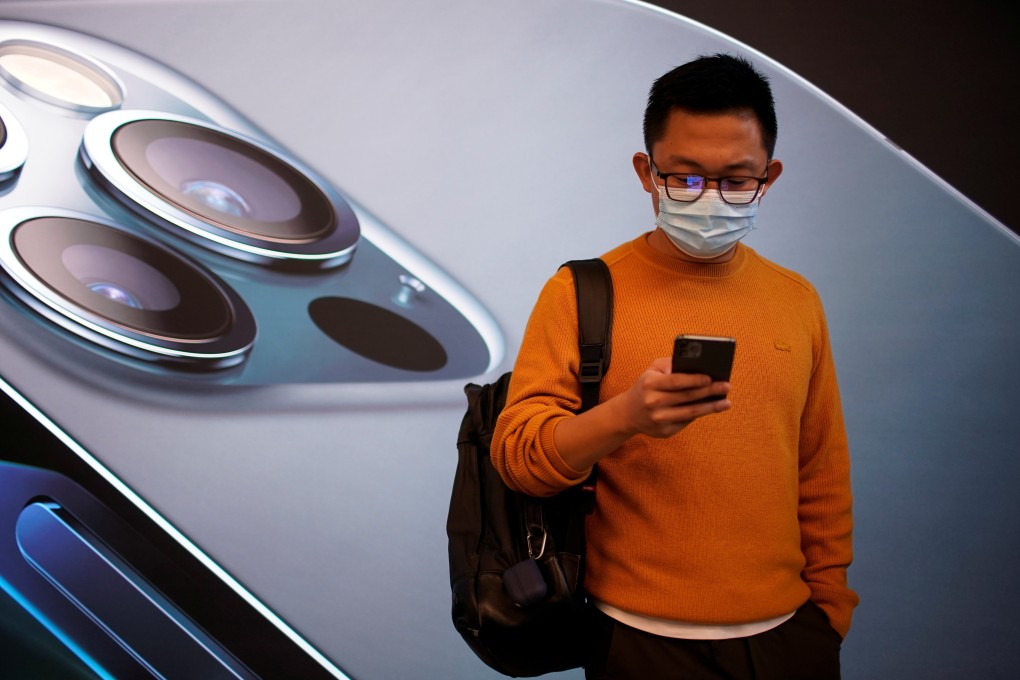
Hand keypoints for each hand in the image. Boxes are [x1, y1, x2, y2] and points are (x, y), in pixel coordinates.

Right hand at [554, 357, 730, 469]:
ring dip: (711, 407)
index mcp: (649, 384)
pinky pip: (687, 421)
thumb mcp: (652, 370)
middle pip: (687, 397)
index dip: (694, 379)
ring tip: (726, 402)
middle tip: (726, 386)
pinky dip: (700, 414)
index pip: (675, 381)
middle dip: (709, 391)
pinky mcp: (664, 431)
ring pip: (690, 412)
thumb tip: (698, 365)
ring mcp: (658, 419)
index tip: (710, 377)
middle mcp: (653, 402)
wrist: (628, 413)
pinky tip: (712, 408)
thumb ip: (671, 364)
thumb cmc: (646, 386)